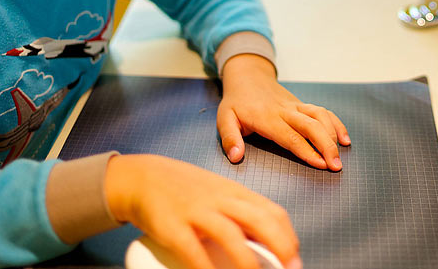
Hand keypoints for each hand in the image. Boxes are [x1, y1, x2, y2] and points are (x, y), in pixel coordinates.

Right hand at [105, 154, 301, 268]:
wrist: (143, 177)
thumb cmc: (185, 190)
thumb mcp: (218, 194)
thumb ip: (239, 214)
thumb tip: (266, 244)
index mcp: (235, 192)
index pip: (271, 212)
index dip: (288, 236)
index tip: (294, 258)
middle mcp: (220, 199)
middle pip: (259, 220)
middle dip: (280, 246)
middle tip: (290, 268)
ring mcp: (196, 211)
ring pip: (229, 234)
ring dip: (247, 261)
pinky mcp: (173, 226)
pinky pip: (193, 250)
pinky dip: (206, 268)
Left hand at [216, 52, 349, 170]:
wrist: (248, 76)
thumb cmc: (236, 102)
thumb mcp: (224, 118)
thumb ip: (230, 138)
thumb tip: (236, 157)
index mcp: (267, 118)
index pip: (291, 136)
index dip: (307, 151)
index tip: (320, 164)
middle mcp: (285, 111)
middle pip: (311, 126)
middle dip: (327, 146)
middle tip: (336, 167)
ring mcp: (296, 106)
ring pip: (320, 116)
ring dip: (333, 135)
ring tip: (340, 156)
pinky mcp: (302, 104)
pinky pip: (323, 111)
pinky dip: (336, 123)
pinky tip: (344, 138)